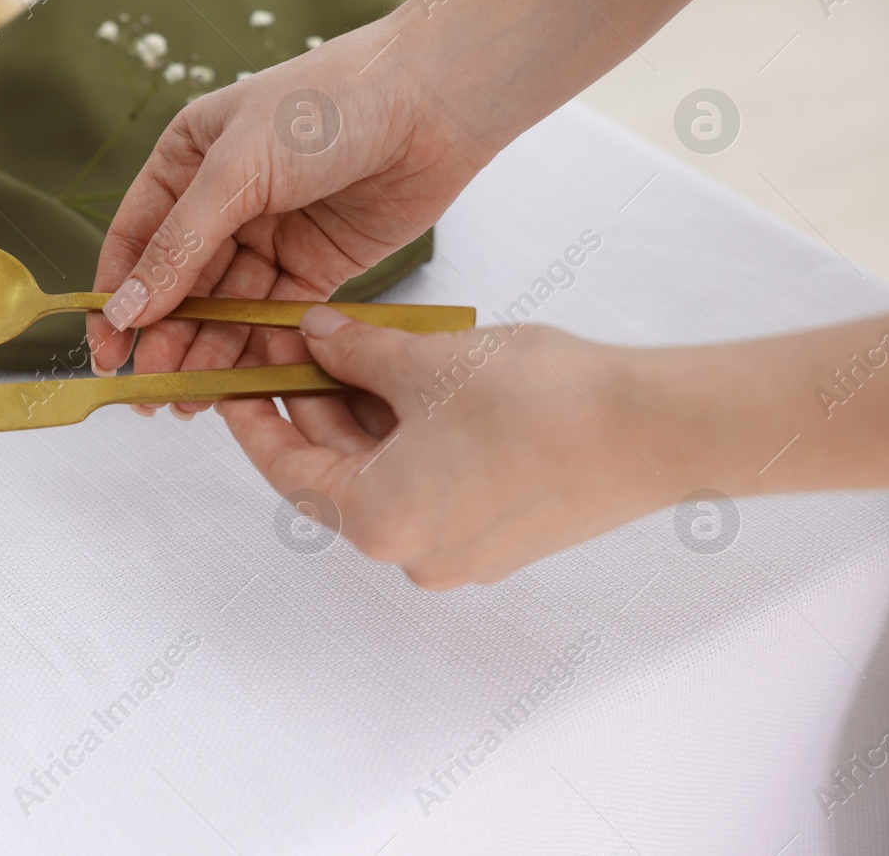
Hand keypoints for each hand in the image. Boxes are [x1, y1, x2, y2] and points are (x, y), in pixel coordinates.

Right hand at [85, 15, 495, 410]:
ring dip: (207, 355)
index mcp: (188, 159)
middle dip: (164, 341)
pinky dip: (259, 349)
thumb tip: (126, 308)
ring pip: (225, 310)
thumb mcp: (238, 168)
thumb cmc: (331, 105)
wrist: (434, 103)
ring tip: (192, 400)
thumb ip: (180, 244)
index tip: (108, 354)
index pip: (137, 240)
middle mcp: (223, 200)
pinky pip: (275, 318)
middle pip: (179, 285)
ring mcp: (270, 236)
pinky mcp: (316, 267)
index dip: (118, 299)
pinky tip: (244, 380)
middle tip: (152, 393)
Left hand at [220, 306, 668, 588]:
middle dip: (315, 402)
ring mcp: (461, 551)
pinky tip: (413, 378)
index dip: (253, 417)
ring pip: (384, 473)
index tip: (230, 381)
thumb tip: (313, 335)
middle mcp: (412, 553)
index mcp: (378, 521)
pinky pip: (430, 482)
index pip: (286, 468)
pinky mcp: (502, 536)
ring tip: (359, 347)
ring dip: (366, 415)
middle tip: (300, 340)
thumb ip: (355, 352)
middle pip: (335, 470)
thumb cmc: (540, 400)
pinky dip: (410, 435)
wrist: (658, 426)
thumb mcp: (426, 360)